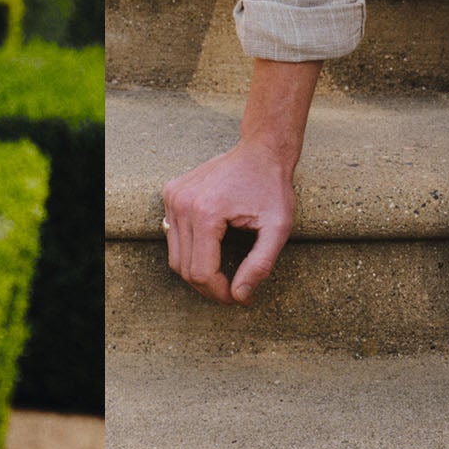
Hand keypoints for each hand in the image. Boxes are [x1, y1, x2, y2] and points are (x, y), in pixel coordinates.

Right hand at [162, 138, 295, 301]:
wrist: (261, 150)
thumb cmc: (273, 188)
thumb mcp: (278, 228)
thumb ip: (260, 265)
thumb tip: (240, 297)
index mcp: (206, 213)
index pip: (201, 272)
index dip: (220, 293)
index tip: (240, 298)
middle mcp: (182, 204)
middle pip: (184, 268)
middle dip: (208, 287)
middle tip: (233, 292)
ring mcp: (172, 197)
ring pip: (174, 256)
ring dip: (197, 272)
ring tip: (223, 276)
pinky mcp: (170, 194)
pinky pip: (172, 236)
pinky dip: (189, 250)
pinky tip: (212, 249)